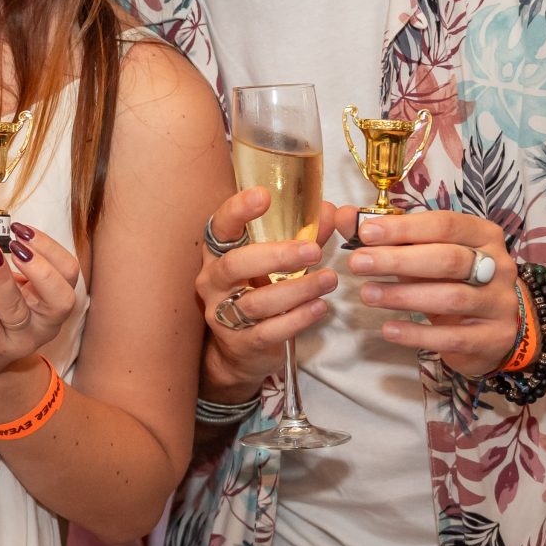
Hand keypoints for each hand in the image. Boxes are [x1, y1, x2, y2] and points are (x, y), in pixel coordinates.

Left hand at [0, 224, 82, 386]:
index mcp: (49, 302)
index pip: (67, 273)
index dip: (50, 249)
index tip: (22, 230)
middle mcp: (41, 324)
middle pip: (61, 298)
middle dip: (42, 267)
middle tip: (17, 244)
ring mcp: (16, 339)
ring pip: (17, 308)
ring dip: (2, 276)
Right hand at [195, 188, 335, 400]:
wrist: (240, 350)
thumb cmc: (258, 292)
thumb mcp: (275, 263)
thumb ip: (302, 237)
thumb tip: (331, 211)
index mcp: (218, 253)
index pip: (220, 226)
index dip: (237, 210)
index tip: (264, 195)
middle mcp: (213, 281)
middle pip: (236, 264)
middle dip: (277, 255)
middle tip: (313, 250)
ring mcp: (222, 315)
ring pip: (257, 301)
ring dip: (297, 289)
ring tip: (330, 280)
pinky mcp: (241, 343)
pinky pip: (268, 331)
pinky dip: (297, 319)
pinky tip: (319, 308)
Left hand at [350, 208, 519, 377]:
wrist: (494, 327)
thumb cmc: (452, 281)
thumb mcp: (425, 254)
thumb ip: (387, 236)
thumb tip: (343, 216)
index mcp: (483, 235)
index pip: (445, 225)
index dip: (404, 228)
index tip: (365, 233)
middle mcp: (498, 266)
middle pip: (448, 259)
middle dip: (398, 260)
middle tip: (357, 263)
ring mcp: (499, 304)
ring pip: (452, 297)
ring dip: (404, 296)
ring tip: (367, 294)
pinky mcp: (493, 338)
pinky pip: (453, 337)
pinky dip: (418, 334)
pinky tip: (389, 329)